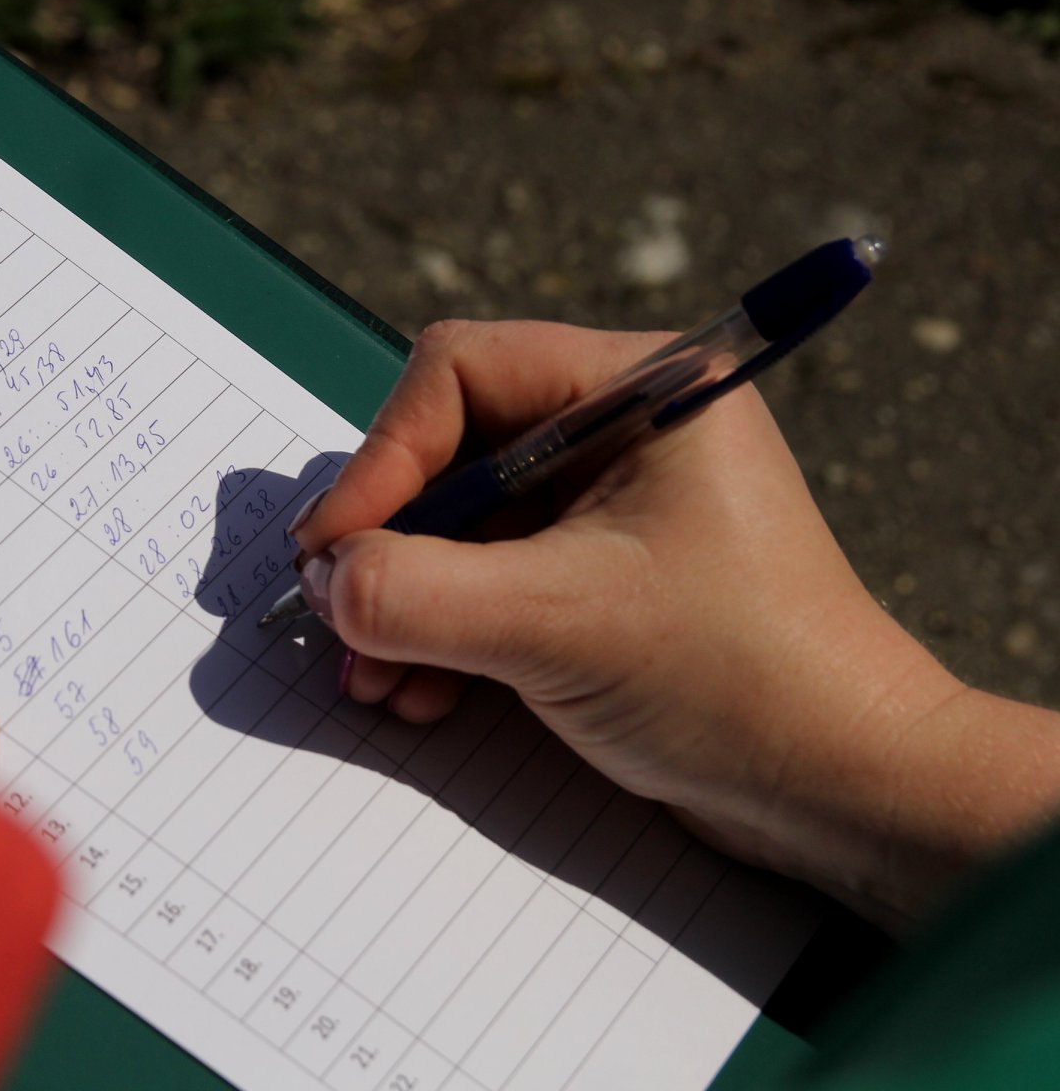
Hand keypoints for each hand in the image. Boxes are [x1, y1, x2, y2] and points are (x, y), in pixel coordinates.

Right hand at [291, 319, 1059, 929]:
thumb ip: (416, 592)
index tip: (334, 549)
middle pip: (449, 447)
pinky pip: (488, 575)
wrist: (843, 790)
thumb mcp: (554, 623)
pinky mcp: (600, 574)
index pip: (459, 373)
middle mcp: (621, 426)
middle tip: (340, 616)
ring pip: (458, 521)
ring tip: (372, 676)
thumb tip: (321, 581)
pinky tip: (418, 691)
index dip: (382, 457)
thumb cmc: (732, 677)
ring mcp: (609, 503)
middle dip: (388, 542)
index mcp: (640, 385)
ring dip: (404, 598)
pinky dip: (443, 629)